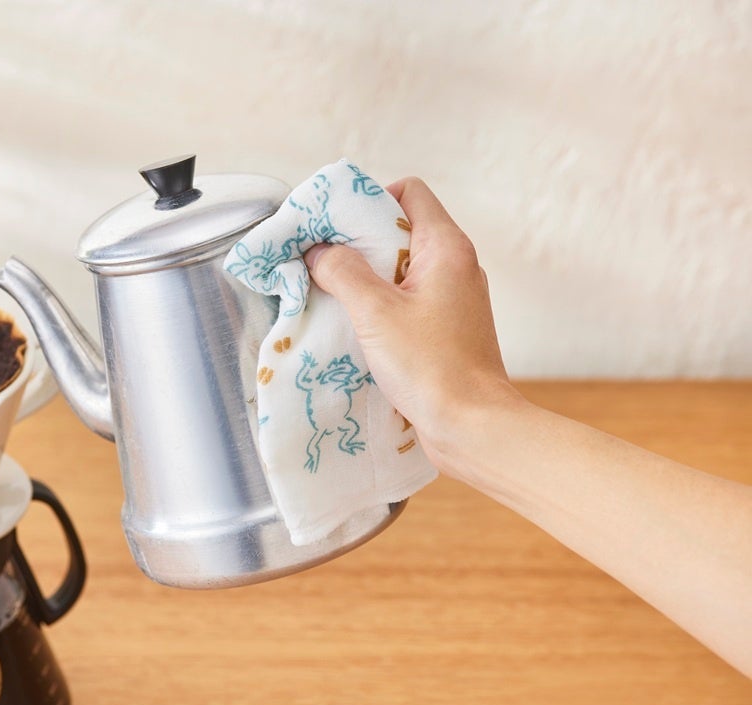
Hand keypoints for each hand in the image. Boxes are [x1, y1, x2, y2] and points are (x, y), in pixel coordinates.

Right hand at [304, 177, 519, 472]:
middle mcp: (457, 265)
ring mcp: (454, 297)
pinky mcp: (447, 327)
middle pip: (401, 228)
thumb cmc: (430, 366)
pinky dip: (381, 303)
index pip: (409, 191)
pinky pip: (408, 298)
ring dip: (367, 277)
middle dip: (359, 241)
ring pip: (402, 266)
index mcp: (447, 247)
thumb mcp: (375, 312)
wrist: (472, 425)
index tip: (336, 228)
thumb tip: (319, 251)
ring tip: (334, 296)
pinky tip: (356, 326)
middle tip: (324, 262)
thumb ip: (342, 272)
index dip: (368, 199)